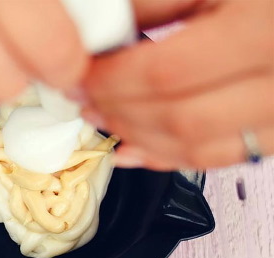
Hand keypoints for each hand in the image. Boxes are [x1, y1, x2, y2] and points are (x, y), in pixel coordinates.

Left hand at [80, 0, 273, 170]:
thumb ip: (161, 1)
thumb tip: (102, 25)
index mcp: (262, 29)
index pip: (168, 71)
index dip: (114, 79)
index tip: (83, 75)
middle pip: (179, 117)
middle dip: (119, 113)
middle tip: (87, 100)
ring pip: (196, 148)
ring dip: (138, 139)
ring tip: (105, 120)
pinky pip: (218, 159)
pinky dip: (168, 158)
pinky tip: (136, 148)